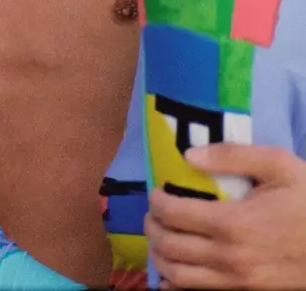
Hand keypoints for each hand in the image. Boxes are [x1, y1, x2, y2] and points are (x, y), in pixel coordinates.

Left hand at [146, 143, 305, 288]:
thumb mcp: (278, 165)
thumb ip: (232, 156)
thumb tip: (188, 155)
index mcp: (234, 223)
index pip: (174, 214)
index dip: (157, 202)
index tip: (156, 191)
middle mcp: (230, 257)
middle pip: (170, 246)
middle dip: (153, 227)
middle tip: (154, 213)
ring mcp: (238, 282)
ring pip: (179, 275)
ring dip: (160, 255)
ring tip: (160, 237)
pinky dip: (177, 285)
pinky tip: (171, 274)